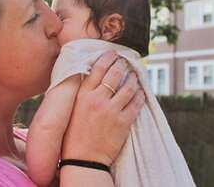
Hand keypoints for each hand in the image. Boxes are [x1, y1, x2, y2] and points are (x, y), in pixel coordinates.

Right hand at [61, 51, 144, 165]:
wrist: (83, 158)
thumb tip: (90, 77)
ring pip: (128, 87)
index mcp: (82, 95)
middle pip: (114, 73)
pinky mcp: (123, 123)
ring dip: (133, 78)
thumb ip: (82, 93)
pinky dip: (140, 95)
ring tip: (134, 75)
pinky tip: (141, 91)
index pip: (98, 69)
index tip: (112, 53)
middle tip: (125, 61)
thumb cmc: (73, 134)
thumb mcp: (72, 109)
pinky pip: (136, 104)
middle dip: (122, 64)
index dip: (107, 58)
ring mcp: (111, 111)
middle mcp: (97, 100)